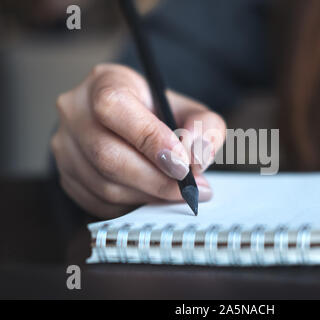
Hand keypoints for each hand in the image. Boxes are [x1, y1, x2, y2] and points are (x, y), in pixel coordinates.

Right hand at [51, 64, 225, 217]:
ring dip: (147, 196)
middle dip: (155, 180)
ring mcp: (65, 146)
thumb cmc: (160, 115)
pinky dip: (132, 205)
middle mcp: (75, 111)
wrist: (131, 125)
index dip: (150, 140)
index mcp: (105, 82)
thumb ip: (205, 127)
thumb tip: (197, 157)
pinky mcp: (67, 175)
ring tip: (178, 194)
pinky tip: (154, 197)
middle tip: (189, 189)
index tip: (183, 164)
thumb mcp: (189, 110)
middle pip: (106, 154)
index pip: (114, 107)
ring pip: (103, 184)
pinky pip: (98, 202)